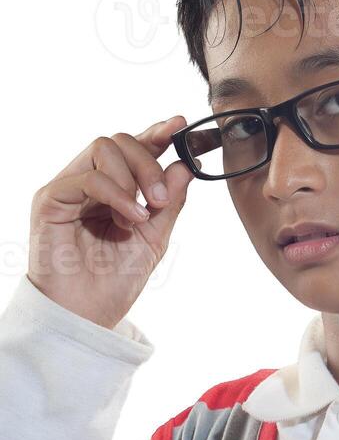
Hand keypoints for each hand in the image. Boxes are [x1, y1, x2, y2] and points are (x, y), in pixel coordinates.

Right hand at [27, 116, 194, 328]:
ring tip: (140, 217)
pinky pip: (87, 176)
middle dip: (149, 162)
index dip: (157, 132)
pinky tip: (129, 217)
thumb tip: (187, 162)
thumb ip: (171, 200)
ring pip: (103, 148)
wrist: (88, 315)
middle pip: (120, 140)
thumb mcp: (155, 237)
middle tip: (162, 198)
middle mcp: (89, 182)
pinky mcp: (51, 200)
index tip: (181, 125)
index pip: (134, 148)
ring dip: (132, 179)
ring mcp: (69, 188)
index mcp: (115, 189)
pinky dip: (116, 192)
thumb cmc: (115, 281)